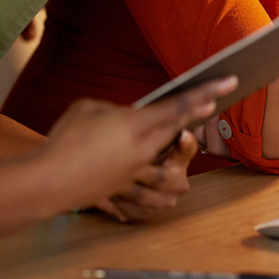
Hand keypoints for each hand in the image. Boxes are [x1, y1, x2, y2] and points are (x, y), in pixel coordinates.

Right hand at [40, 77, 235, 210]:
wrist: (50, 179)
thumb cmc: (67, 138)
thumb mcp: (90, 108)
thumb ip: (116, 110)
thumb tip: (126, 117)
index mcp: (137, 125)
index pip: (180, 105)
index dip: (206, 92)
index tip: (229, 81)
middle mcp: (144, 152)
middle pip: (181, 133)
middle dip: (196, 120)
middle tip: (210, 107)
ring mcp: (137, 175)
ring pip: (174, 176)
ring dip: (181, 166)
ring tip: (181, 155)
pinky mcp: (125, 192)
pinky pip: (150, 198)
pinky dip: (158, 196)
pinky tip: (164, 194)